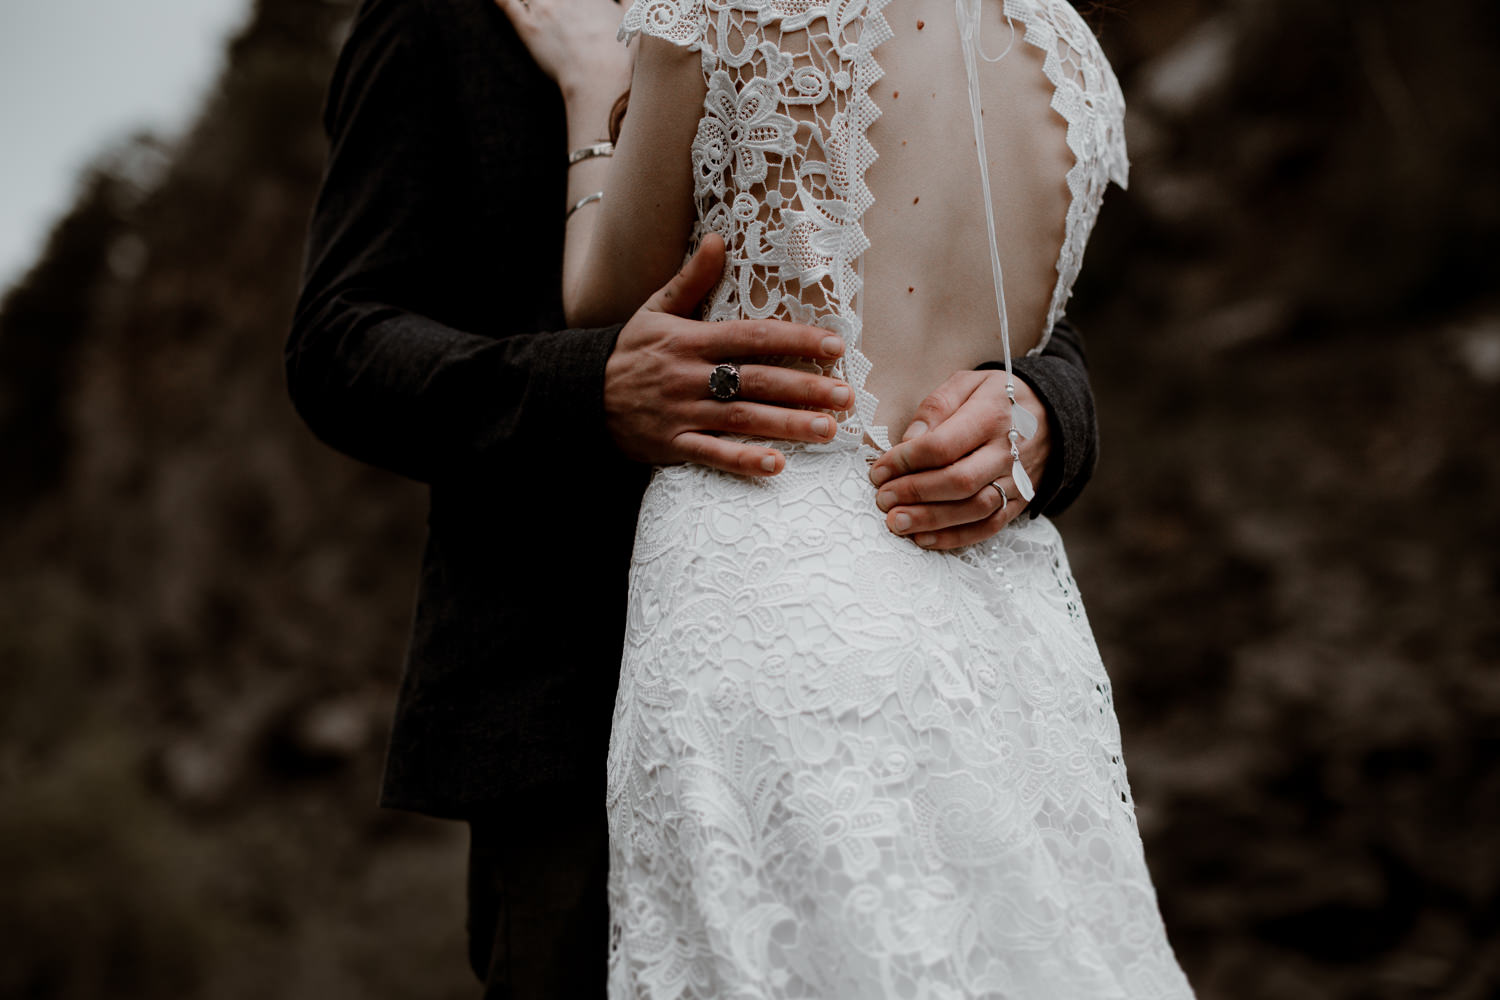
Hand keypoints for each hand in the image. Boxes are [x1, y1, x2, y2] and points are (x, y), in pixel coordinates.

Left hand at [494, 0, 631, 99]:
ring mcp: (544, 7)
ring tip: (532, 5)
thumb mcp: (637, 19)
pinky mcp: (527, 27)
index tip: (574, 3)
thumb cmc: (624, 56)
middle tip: (551, 6)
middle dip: (551, 1)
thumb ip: (632, 1)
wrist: (603, 80)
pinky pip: (505, 2)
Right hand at [606, 234, 853, 475]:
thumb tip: (717, 239)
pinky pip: (711, 454)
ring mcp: (681, 412)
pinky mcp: (671, 445)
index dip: (795, 341)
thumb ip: (691, 280)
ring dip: (787, 425)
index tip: (834, 346)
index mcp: (690, 339)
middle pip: (756, 380)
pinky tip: (776, 465)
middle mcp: (689, 376)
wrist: (578, 395)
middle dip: (804, 388)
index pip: (752, 337)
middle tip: (846, 396)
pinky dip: (742, 461)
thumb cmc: (628, 352)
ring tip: (828, 430)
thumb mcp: (654, 310)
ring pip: (741, 419)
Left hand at [867, 370, 1050, 549]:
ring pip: (974, 509)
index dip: (905, 461)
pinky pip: (988, 527)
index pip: (943, 445)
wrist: (1053, 415)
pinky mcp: (1019, 503)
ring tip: (896, 523)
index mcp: (992, 415)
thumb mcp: (968, 383)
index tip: (879, 470)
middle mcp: (1007, 452)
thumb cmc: (998, 398)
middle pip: (958, 481)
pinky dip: (955, 537)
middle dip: (914, 493)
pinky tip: (924, 539)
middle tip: (883, 499)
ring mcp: (1016, 481)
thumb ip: (937, 406)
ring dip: (931, 521)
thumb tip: (909, 439)